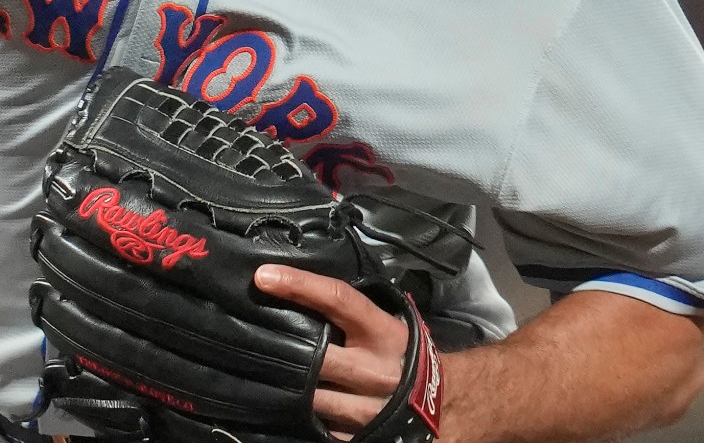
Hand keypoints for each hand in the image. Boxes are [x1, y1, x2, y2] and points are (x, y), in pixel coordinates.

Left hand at [256, 265, 417, 439]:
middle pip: (315, 357)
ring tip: (263, 372)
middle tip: (250, 337)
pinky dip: (303, 414)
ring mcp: (370, 410)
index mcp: (384, 334)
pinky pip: (321, 426)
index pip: (338, 300)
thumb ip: (353, 316)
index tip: (264, 277)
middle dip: (284, 350)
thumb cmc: (409, 357)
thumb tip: (299, 295)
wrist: (454, 403)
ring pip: (311, 397)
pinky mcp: (365, 437)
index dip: (300, 285)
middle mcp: (377, 371)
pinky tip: (290, 402)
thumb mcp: (390, 328)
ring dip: (288, 386)